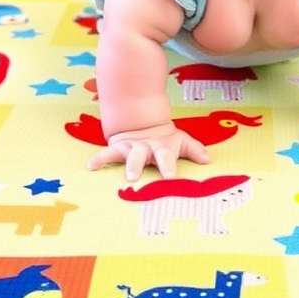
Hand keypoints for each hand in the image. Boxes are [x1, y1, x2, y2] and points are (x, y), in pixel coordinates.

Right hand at [86, 122, 210, 180]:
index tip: (169, 177)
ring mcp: (130, 148)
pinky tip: (90, 166)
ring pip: (125, 155)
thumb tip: (208, 159)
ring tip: (117, 175)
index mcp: (161, 148)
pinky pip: (106, 153)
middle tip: (134, 177)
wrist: (143, 120)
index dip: (168, 167)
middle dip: (138, 165)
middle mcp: (145, 148)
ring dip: (121, 164)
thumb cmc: (165, 138)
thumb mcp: (180, 141)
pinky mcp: (118, 148)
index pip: (165, 158)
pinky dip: (99, 159)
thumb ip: (194, 150)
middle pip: (141, 156)